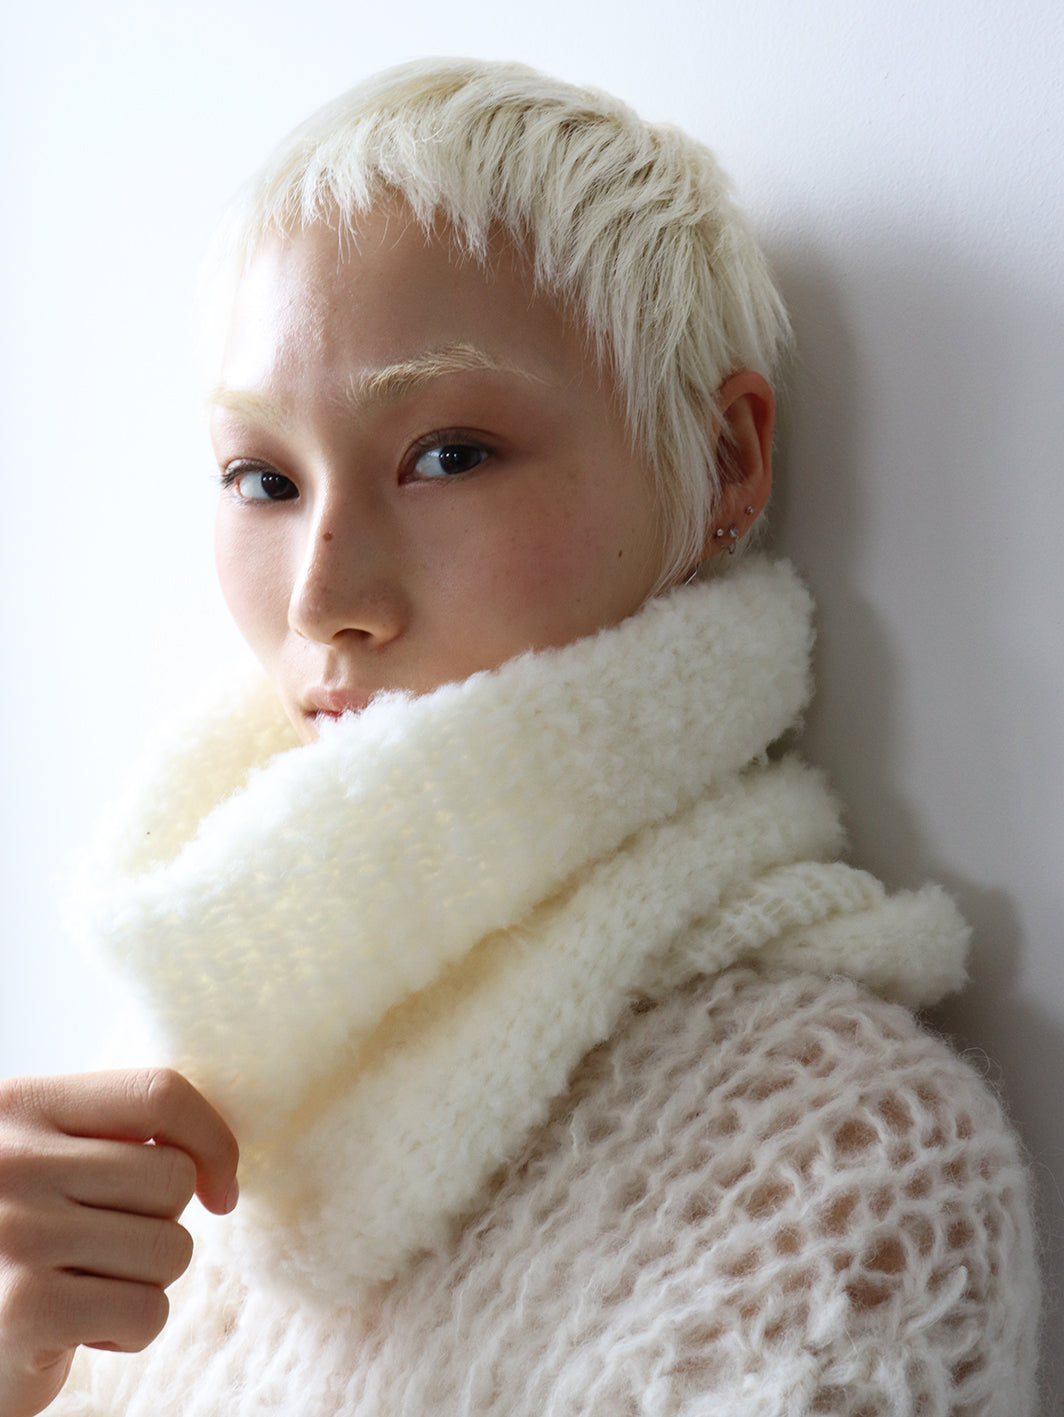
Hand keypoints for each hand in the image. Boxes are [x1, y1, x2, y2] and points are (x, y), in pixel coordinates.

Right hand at [0, 1069, 238, 1416]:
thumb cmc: (21, 1243)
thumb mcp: (48, 1160)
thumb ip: (113, 1136)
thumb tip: (219, 1160)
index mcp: (23, 1105)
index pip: (157, 1094)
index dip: (212, 1140)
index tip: (220, 1189)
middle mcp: (14, 1161)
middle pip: (173, 1177)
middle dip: (165, 1224)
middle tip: (111, 1250)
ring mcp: (18, 1232)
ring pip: (170, 1248)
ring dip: (149, 1282)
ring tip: (90, 1286)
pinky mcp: (26, 1309)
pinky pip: (147, 1312)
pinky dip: (130, 1331)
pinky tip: (81, 1327)